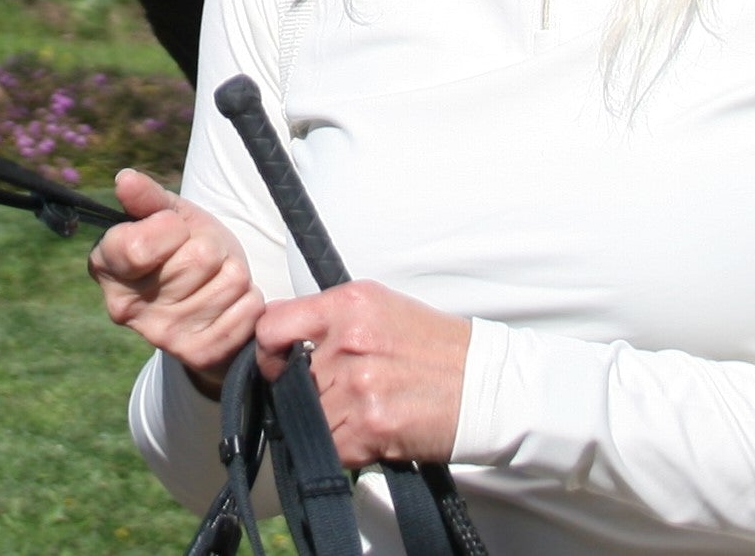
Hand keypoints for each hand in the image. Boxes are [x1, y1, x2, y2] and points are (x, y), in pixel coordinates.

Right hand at [90, 167, 263, 393]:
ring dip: (233, 271)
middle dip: (210, 245)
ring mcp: (165, 336)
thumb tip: (126, 180)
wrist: (202, 300)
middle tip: (200, 254)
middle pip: (199, 258)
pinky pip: (248, 308)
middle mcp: (128, 309)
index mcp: (108, 268)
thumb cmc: (181, 247)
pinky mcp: (200, 355)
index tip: (173, 227)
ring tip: (215, 277)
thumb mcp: (166, 214)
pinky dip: (248, 298)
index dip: (169, 228)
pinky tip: (228, 302)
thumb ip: (147, 197)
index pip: (139, 246)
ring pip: (229, 281)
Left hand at [256, 281, 469, 467]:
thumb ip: (326, 316)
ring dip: (330, 423)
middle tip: (341, 393)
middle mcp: (349, 341)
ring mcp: (359, 386)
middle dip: (309, 393)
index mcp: (348, 305)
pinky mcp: (371, 427)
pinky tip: (373, 432)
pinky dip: (346, 448)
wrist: (486, 384)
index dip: (268, 352)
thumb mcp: (380, 307)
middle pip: (291, 381)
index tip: (280, 365)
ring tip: (365, 410)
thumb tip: (276, 333)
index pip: (272, 326)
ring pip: (309, 418)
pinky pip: (331, 447)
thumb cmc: (433, 347)